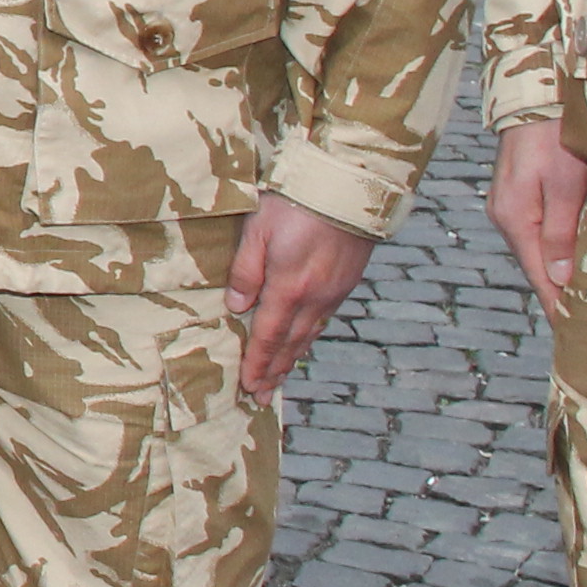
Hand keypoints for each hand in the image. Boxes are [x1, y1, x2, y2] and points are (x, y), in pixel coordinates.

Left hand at [227, 193, 379, 398]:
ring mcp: (333, 293)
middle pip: (289, 345)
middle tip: (261, 397)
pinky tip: (302, 344)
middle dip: (273, 373)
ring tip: (278, 380)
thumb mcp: (257, 230)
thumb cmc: (296, 204)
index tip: (249, 387)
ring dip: (291, 361)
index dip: (257, 364)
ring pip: (309, 336)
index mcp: (288, 289)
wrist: (349, 189)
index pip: (267, 336)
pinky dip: (309, 340)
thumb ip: (245, 271)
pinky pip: (323, 321)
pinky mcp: (345, 284)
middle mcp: (314, 298)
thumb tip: (237, 308)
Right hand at [487, 118, 586, 317]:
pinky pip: (537, 234)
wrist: (537, 96)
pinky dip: (554, 253)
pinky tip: (570, 261)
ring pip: (537, 252)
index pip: (540, 277)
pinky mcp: (518, 195)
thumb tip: (559, 279)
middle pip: (536, 268)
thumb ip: (561, 232)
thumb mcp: (565, 184)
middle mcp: (506, 217)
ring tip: (583, 301)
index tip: (576, 337)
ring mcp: (509, 206)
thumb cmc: (557, 136)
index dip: (558, 307)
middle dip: (559, 296)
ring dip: (557, 275)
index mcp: (516, 220)